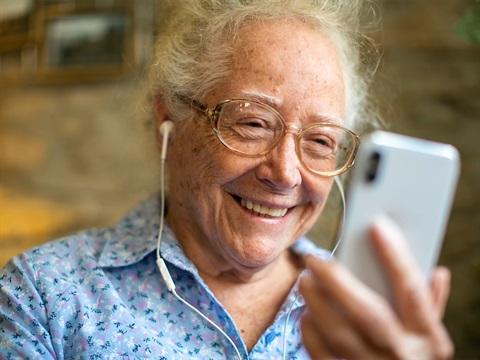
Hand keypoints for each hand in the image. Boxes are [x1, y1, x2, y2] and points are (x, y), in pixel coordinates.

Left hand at [299, 216, 453, 358]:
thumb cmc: (415, 359)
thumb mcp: (433, 338)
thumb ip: (432, 305)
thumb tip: (438, 273)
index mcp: (428, 339)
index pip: (412, 292)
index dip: (396, 258)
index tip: (377, 226)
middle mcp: (403, 355)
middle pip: (368, 313)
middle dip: (338, 282)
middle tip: (315, 259)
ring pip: (341, 335)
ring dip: (318, 304)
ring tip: (305, 280)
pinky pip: (324, 357)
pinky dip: (311, 334)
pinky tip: (305, 315)